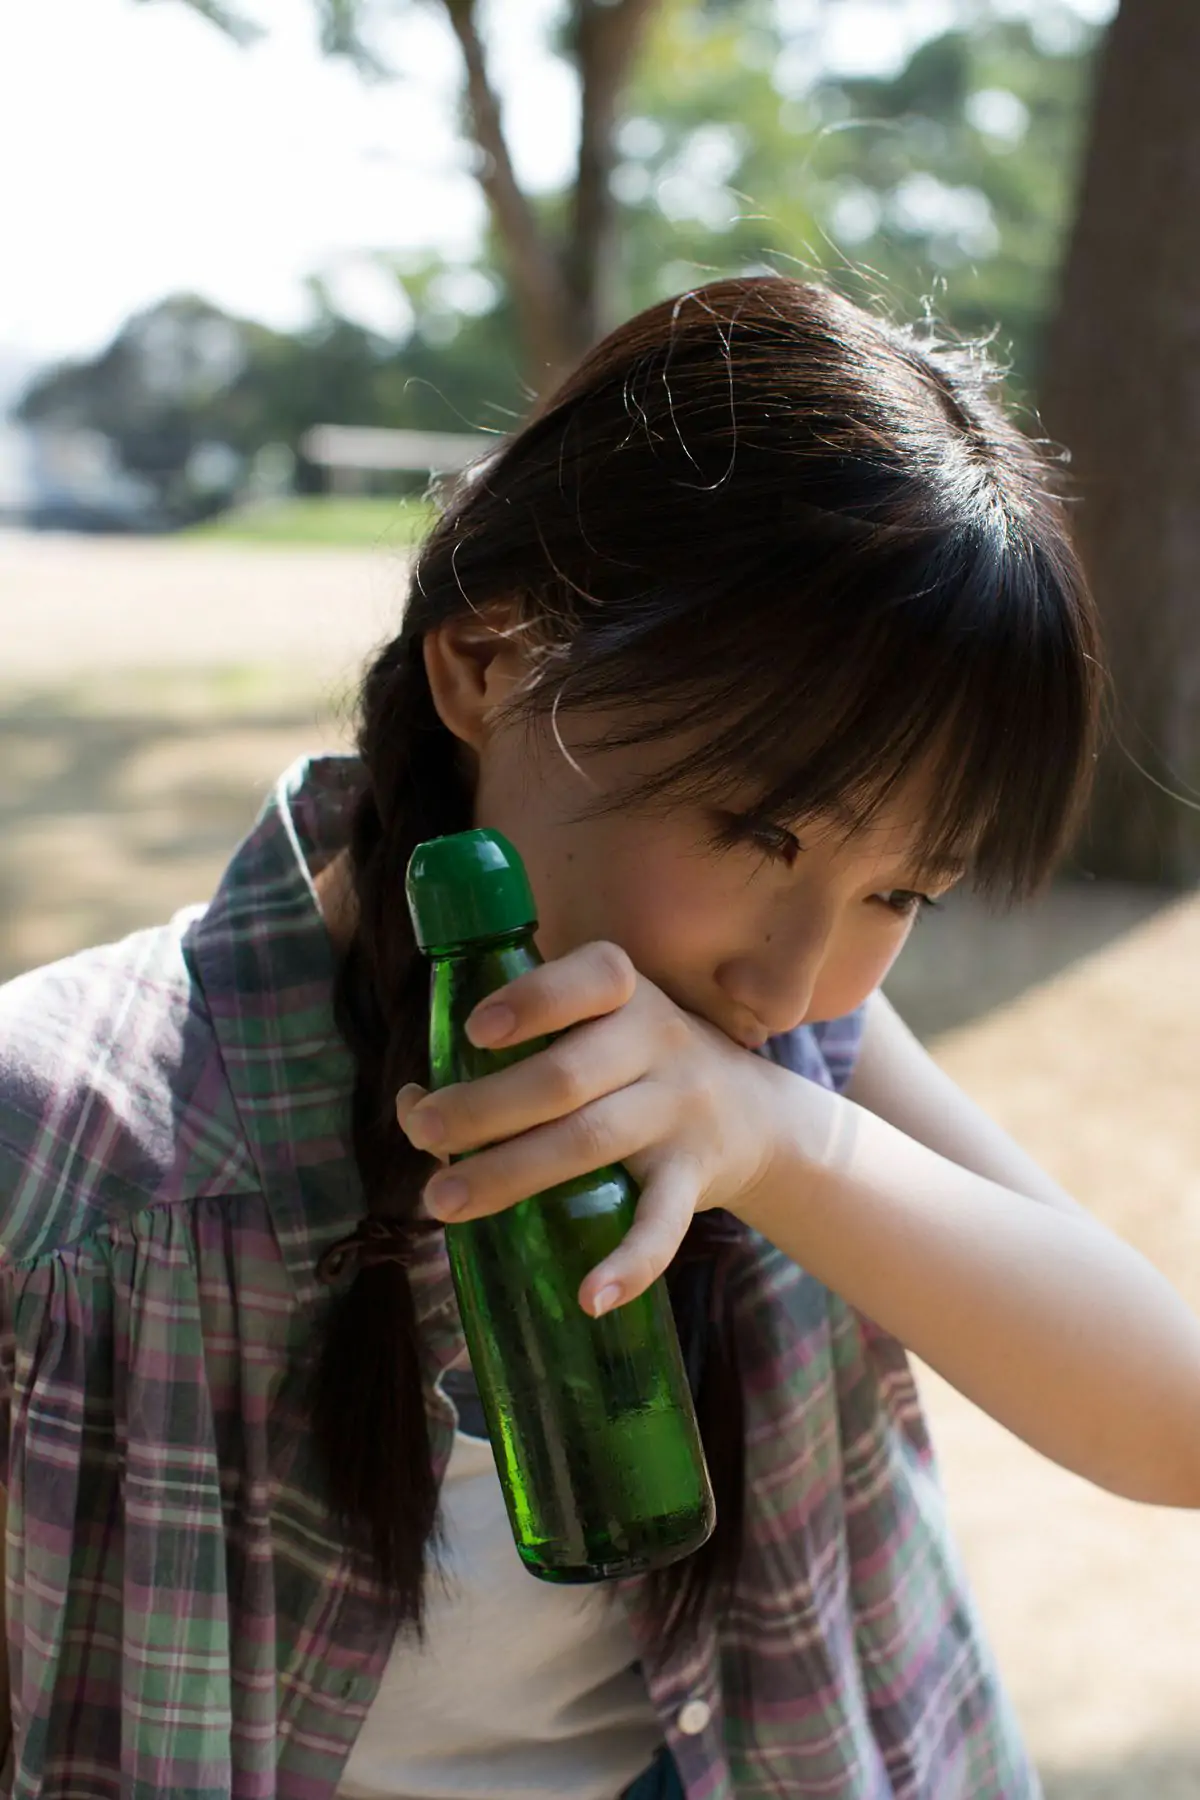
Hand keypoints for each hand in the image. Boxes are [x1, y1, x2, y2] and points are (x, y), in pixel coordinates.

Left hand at [395, 940, 787, 1316]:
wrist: (754, 1116)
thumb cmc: (633, 1064)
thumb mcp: (593, 1032)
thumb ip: (508, 1056)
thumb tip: (411, 1105)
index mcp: (624, 994)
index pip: (592, 978)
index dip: (534, 1001)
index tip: (475, 1030)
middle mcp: (658, 1042)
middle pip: (565, 1075)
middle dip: (486, 1106)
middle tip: (424, 1129)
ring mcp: (679, 1110)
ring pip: (590, 1140)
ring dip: (511, 1173)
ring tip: (443, 1201)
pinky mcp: (694, 1175)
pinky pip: (664, 1222)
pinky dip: (631, 1262)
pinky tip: (590, 1297)